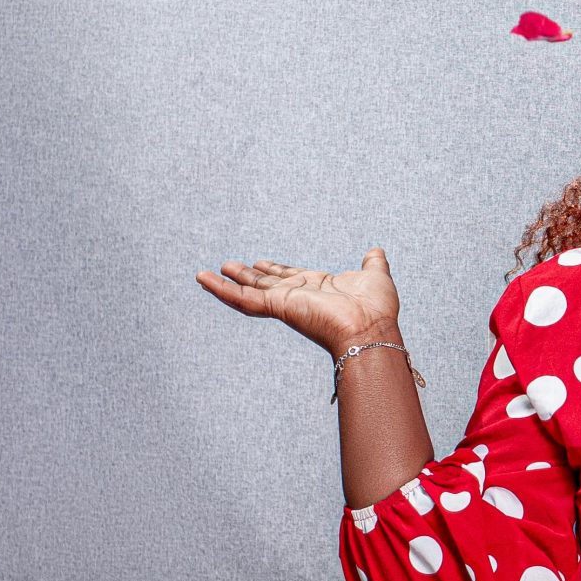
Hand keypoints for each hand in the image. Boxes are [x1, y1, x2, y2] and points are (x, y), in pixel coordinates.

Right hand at [195, 248, 402, 353]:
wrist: (371, 329)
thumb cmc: (376, 309)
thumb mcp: (375, 276)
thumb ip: (373, 263)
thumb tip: (375, 251)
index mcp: (318, 288)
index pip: (291, 277)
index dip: (276, 270)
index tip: (262, 262)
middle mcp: (299, 296)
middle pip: (265, 283)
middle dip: (247, 275)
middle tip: (228, 266)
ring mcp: (286, 302)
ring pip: (248, 292)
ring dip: (227, 283)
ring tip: (205, 274)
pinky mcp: (277, 306)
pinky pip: (242, 298)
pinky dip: (221, 289)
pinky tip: (204, 279)